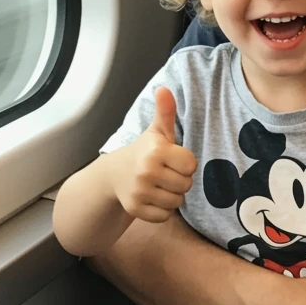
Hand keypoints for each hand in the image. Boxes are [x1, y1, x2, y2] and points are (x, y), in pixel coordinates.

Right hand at [105, 87, 196, 221]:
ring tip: (160, 185)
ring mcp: (139, 192)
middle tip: (166, 173)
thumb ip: (165, 111)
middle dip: (180, 180)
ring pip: (177, 202)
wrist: (114, 175)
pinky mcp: (135, 209)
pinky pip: (165, 215)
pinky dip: (162, 209)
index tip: (173, 159)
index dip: (185, 163)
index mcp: (156, 151)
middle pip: (186, 185)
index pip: (191, 165)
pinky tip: (153, 197)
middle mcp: (146, 172)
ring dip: (172, 195)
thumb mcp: (157, 131)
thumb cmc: (144, 151)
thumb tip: (164, 89)